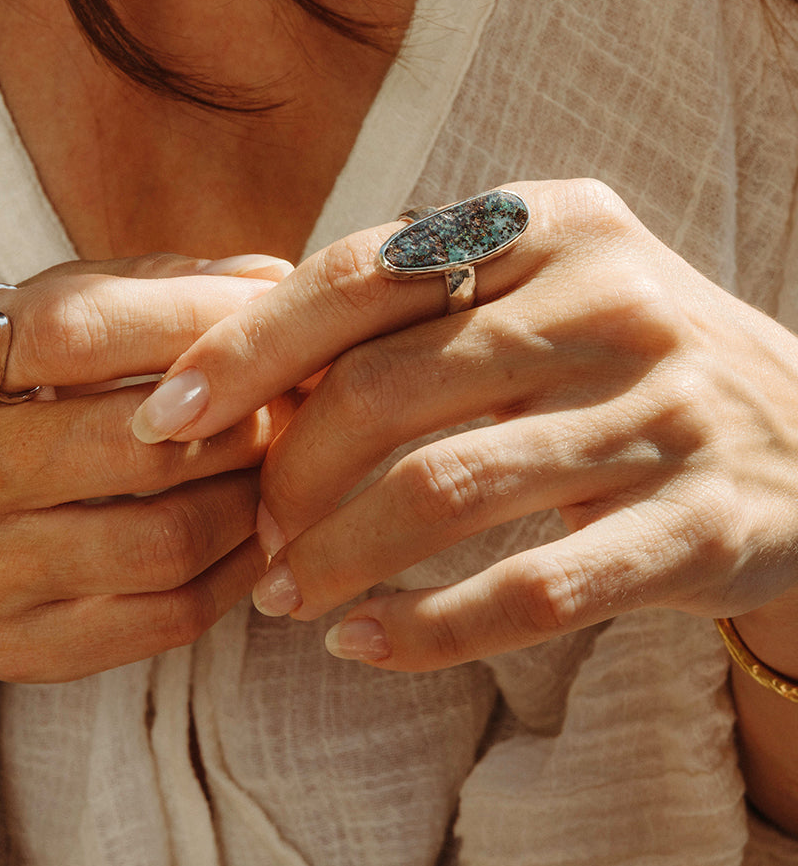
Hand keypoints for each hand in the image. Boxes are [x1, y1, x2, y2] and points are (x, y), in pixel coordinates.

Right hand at [0, 254, 292, 682]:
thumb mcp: (38, 313)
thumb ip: (147, 287)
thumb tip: (273, 280)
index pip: (75, 328)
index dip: (193, 314)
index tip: (273, 304)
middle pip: (132, 446)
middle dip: (242, 416)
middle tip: (292, 397)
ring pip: (164, 541)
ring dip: (252, 497)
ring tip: (280, 462)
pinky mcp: (12, 647)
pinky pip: (166, 619)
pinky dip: (236, 570)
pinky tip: (255, 529)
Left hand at [130, 179, 797, 671]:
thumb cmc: (618, 358)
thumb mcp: (534, 288)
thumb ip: (409, 307)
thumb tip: (241, 367)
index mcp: (547, 222)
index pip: (357, 275)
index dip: (246, 348)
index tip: (165, 415)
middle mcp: (609, 300)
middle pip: (384, 389)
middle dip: (287, 475)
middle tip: (251, 531)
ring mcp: (663, 411)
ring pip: (445, 490)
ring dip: (338, 555)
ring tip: (284, 596)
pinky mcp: (701, 523)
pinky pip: (533, 589)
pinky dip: (428, 626)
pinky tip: (362, 643)